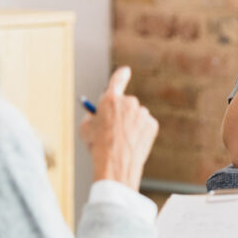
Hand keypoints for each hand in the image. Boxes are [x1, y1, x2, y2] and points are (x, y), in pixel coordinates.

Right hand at [78, 66, 158, 191]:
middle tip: (115, 126)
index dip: (121, 74)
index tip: (125, 71)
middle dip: (121, 112)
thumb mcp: (86, 129)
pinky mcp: (152, 124)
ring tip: (122, 141)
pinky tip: (133, 143)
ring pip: (136, 115)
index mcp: (110, 99)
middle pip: (126, 102)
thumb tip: (96, 112)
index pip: (118, 79)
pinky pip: (145, 125)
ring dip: (131, 123)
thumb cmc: (97, 147)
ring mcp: (142, 113)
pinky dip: (140, 132)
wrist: (116, 165)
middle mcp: (128, 102)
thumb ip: (91, 116)